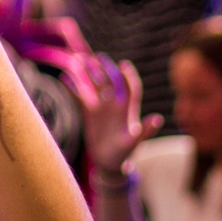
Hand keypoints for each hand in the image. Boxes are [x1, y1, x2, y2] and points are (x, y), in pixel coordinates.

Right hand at [66, 54, 161, 174]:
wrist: (109, 163)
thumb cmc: (124, 153)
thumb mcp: (134, 143)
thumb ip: (145, 131)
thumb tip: (157, 119)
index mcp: (127, 110)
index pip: (130, 88)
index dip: (128, 76)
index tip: (123, 65)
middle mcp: (114, 105)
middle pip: (110, 82)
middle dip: (104, 69)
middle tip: (96, 57)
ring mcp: (101, 107)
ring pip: (94, 85)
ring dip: (88, 73)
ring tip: (79, 60)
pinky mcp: (90, 113)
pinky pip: (80, 97)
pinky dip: (73, 88)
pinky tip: (63, 78)